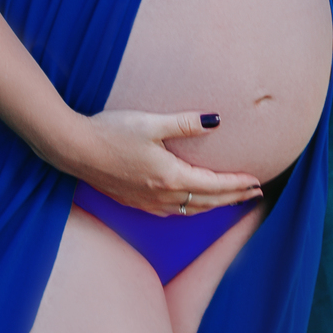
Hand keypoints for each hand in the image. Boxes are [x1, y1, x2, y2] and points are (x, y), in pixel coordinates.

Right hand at [69, 109, 263, 216]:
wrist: (75, 150)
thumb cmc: (112, 132)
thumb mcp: (152, 123)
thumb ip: (186, 123)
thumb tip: (217, 121)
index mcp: (170, 176)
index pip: (214, 185)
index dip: (237, 185)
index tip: (257, 182)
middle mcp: (162, 195)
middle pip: (207, 202)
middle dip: (233, 198)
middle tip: (254, 194)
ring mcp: (147, 202)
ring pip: (191, 209)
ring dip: (214, 205)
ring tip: (231, 200)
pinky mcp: (135, 201)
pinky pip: (173, 211)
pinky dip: (192, 208)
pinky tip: (192, 203)